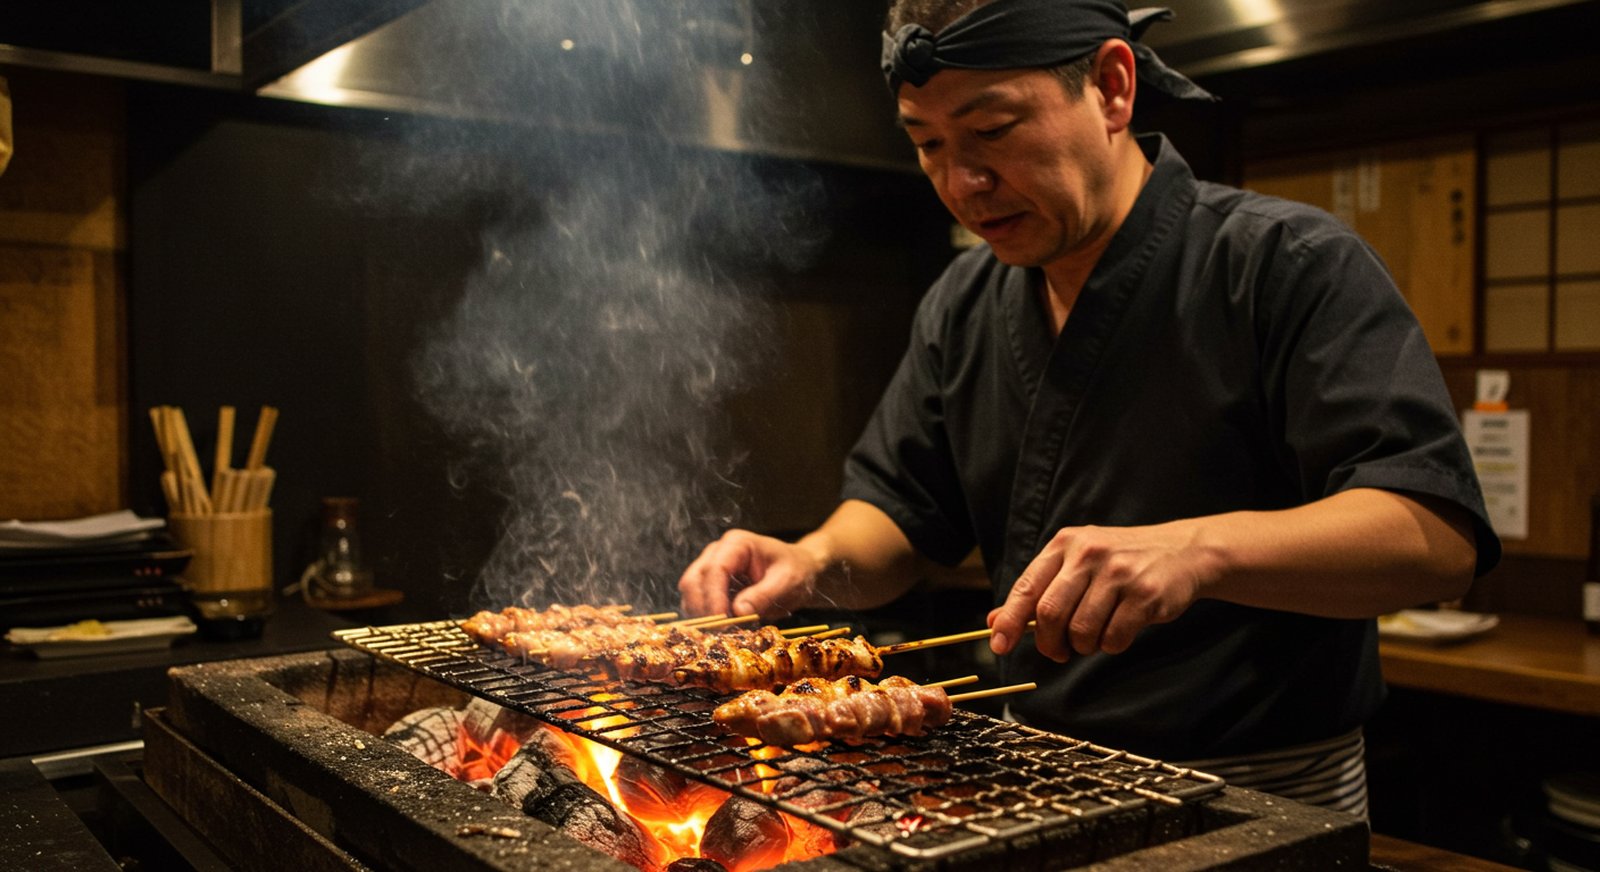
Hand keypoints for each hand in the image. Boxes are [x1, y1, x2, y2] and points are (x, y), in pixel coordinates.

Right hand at [678, 529, 822, 618]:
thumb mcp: (787, 583)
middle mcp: (717, 552)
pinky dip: (704, 617)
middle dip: (703, 608)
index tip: (722, 621)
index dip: (714, 597)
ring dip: (701, 614)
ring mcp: (710, 567)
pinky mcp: (709, 585)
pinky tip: (721, 628)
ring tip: (723, 631)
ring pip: (690, 592)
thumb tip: (738, 611)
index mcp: (737, 544)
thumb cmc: (795, 572)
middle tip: (719, 631)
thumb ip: (764, 595)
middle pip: (694, 580)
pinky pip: (696, 602)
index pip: (715, 569)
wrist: (798, 572)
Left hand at [987, 522, 1215, 661]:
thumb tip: (994, 622)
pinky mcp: (1145, 594)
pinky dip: (1111, 646)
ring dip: (1083, 646)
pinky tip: (1119, 631)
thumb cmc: (1121, 562)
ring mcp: (1118, 572)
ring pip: (1081, 630)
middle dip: (1048, 642)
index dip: (1009, 621)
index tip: (999, 646)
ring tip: (1094, 636)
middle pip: (1050, 613)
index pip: (1026, 588)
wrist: (1184, 551)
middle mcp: (1088, 553)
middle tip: (1057, 651)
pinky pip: (1113, 638)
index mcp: (1065, 544)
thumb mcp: (1077, 563)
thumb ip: (1039, 591)